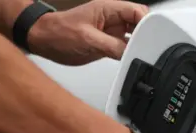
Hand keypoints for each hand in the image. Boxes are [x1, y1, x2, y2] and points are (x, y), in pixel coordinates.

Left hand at [27, 0, 147, 65]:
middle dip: (147, 35)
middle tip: (149, 48)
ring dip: (140, 45)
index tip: (153, 36)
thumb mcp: (88, 40)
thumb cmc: (58, 33)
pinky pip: (126, 48)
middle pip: (140, 24)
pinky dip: (132, 54)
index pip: (137, 12)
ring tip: (143, 55)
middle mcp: (112, 19)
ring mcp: (111, 32)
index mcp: (108, 9)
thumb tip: (131, 53)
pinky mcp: (109, 44)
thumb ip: (112, 46)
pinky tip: (134, 60)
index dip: (147, 23)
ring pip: (135, 37)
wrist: (43, 40)